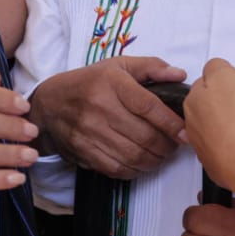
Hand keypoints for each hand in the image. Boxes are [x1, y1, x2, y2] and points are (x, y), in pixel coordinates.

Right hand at [29, 56, 186, 176]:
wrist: (48, 104)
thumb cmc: (89, 82)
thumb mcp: (118, 65)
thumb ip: (151, 67)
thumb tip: (180, 75)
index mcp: (112, 83)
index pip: (148, 107)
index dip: (171, 123)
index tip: (186, 133)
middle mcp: (100, 108)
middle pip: (144, 135)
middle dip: (167, 145)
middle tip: (176, 144)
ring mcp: (90, 133)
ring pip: (133, 155)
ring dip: (155, 160)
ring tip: (162, 154)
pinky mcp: (83, 151)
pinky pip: (117, 168)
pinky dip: (136, 170)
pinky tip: (143, 162)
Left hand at [183, 57, 234, 192]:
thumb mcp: (225, 74)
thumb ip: (216, 67)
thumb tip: (216, 73)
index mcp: (191, 101)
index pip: (206, 84)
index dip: (225, 82)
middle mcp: (191, 125)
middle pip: (208, 108)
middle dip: (224, 104)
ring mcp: (202, 148)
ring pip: (215, 129)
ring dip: (228, 125)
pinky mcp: (215, 166)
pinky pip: (223, 149)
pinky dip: (232, 145)